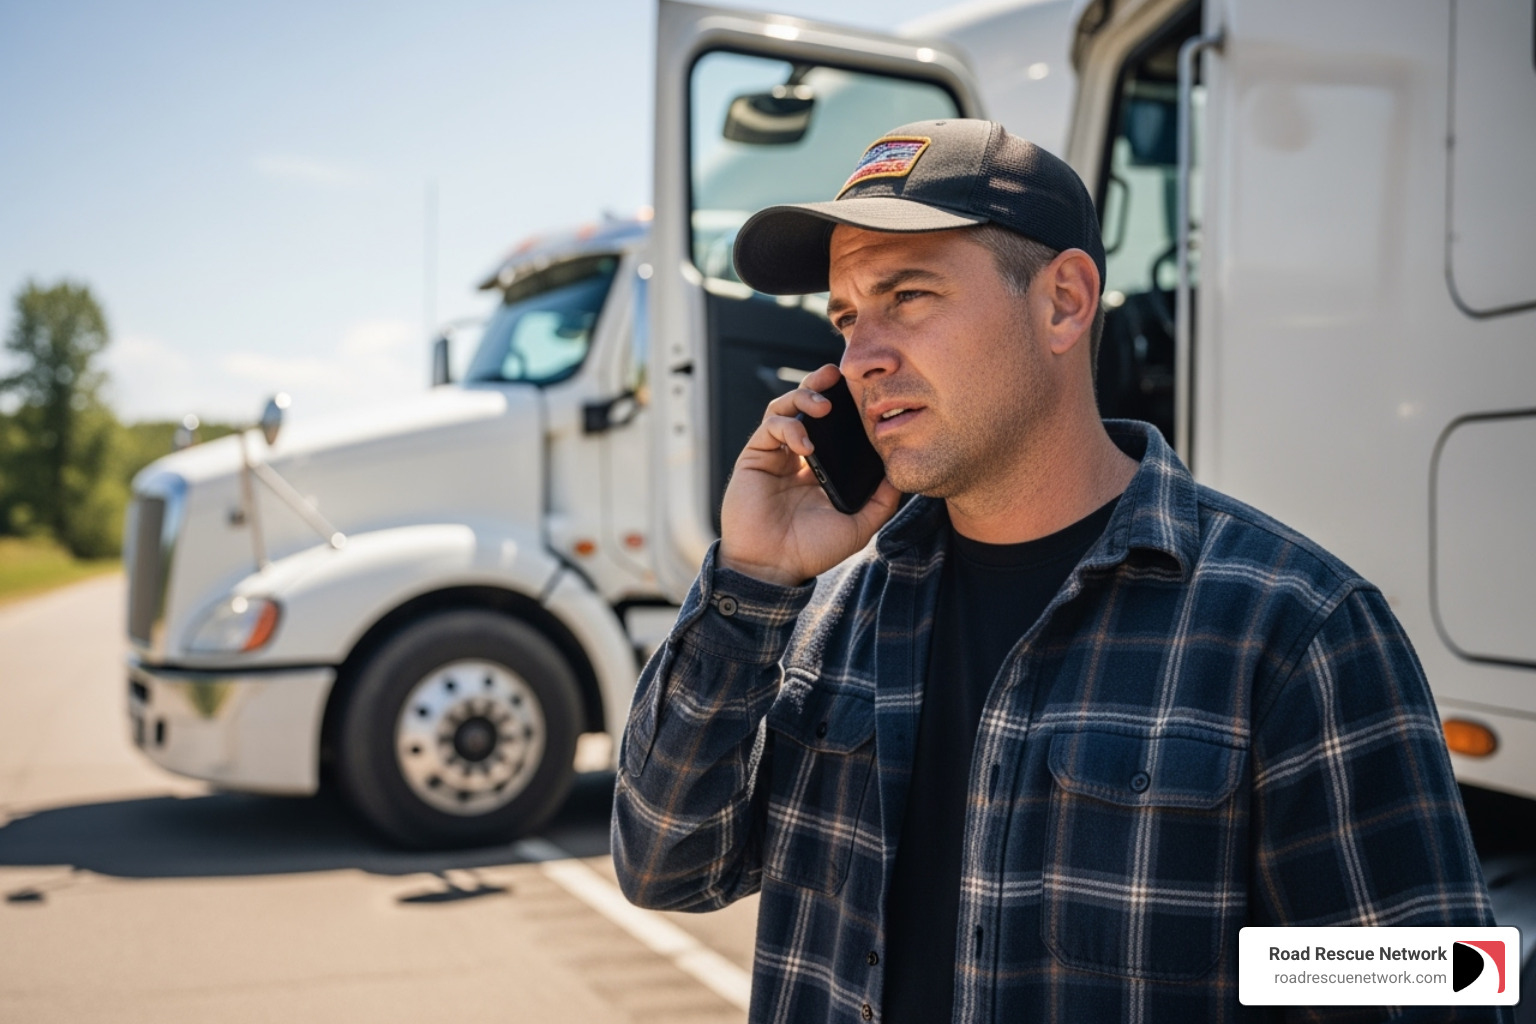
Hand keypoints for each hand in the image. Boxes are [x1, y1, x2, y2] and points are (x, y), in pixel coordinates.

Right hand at [718, 364, 902, 585]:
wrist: (774, 567)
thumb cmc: (812, 550)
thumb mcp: (859, 525)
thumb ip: (882, 500)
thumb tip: (901, 473)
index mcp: (821, 467)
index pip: (832, 425)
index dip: (843, 403)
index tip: (862, 389)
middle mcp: (797, 455)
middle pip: (806, 406)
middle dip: (820, 385)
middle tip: (836, 375)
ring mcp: (775, 454)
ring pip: (784, 408)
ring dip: (803, 397)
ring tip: (823, 406)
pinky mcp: (755, 457)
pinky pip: (770, 427)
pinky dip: (789, 427)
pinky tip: (805, 443)